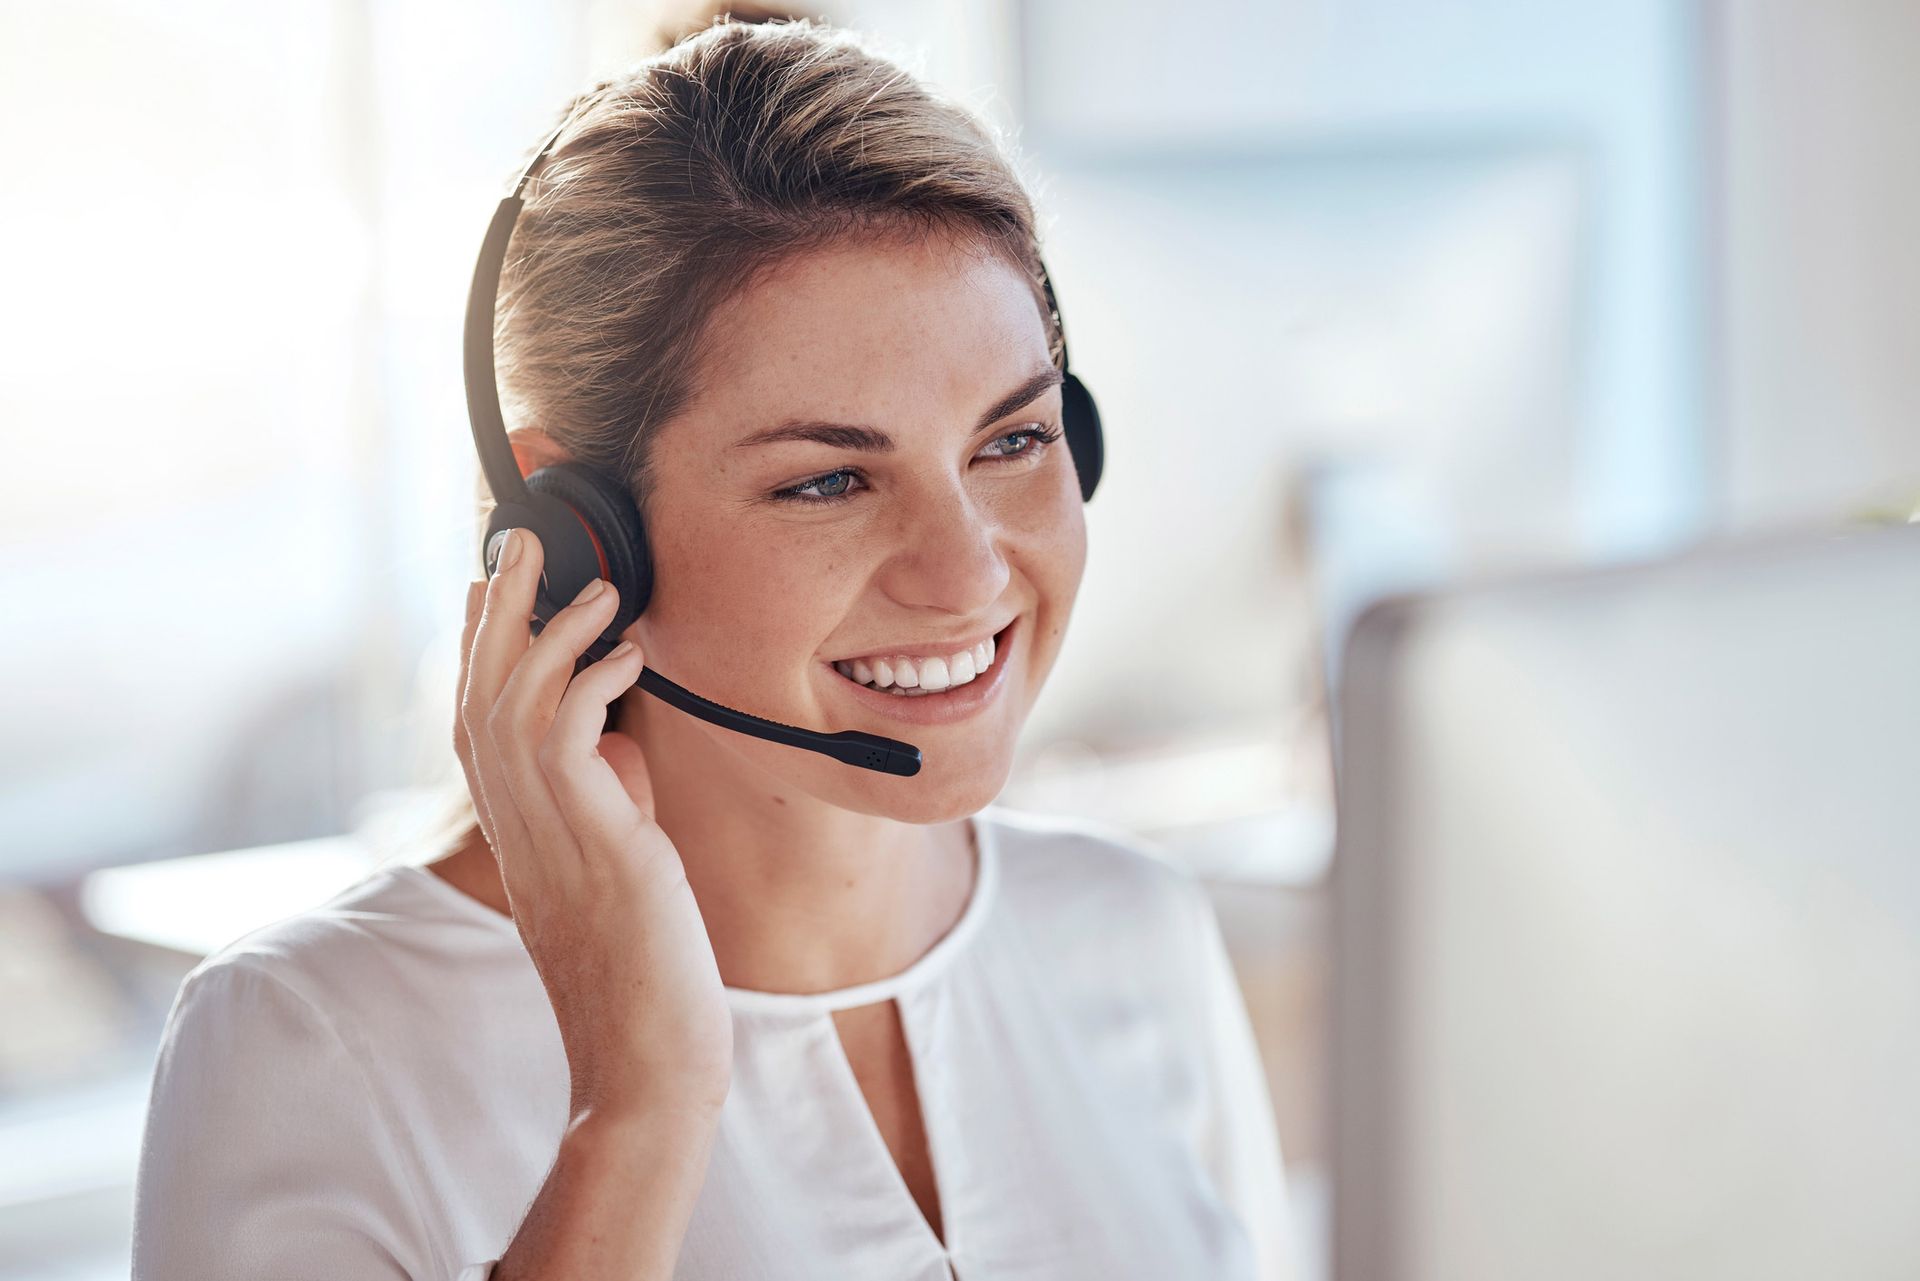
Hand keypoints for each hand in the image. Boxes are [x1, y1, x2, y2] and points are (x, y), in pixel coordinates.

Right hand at [454, 527, 731, 1117]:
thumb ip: (608, 805)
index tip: (492, 587)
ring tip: (594, 581)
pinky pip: (570, 738)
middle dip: (496, 613)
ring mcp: (549, 838)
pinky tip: (629, 652)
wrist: (649, 1060)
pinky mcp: (595, 846)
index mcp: (517, 836)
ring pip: (513, 706)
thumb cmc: (643, 974)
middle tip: (516, 541)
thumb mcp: (619, 871)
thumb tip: (622, 743)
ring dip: (549, 632)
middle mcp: (517, 831)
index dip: (477, 650)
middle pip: (479, 697)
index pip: (475, 724)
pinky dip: (594, 682)